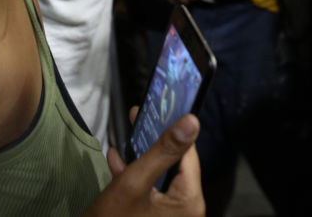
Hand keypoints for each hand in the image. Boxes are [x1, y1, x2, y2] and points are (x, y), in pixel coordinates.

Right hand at [84, 113, 204, 216]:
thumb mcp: (134, 182)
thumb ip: (163, 150)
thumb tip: (193, 120)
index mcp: (190, 202)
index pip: (189, 155)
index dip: (175, 129)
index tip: (161, 106)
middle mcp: (187, 211)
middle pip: (176, 165)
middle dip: (156, 141)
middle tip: (140, 116)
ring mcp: (172, 216)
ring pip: (162, 176)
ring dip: (143, 157)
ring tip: (128, 132)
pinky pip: (152, 192)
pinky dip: (137, 177)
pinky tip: (118, 161)